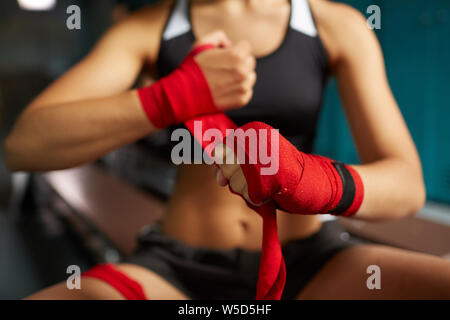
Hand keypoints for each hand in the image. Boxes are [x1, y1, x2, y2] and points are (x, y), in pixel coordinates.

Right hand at [194, 31, 256, 110]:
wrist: (184, 94)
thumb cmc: (192, 68)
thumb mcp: (201, 43)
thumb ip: (219, 36)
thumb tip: (230, 44)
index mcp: (236, 55)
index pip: (246, 47)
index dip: (234, 49)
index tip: (225, 56)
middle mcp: (243, 71)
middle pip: (250, 62)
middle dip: (239, 63)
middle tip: (224, 69)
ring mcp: (243, 87)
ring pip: (250, 77)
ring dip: (241, 77)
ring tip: (225, 80)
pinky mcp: (242, 100)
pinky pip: (247, 91)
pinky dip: (239, 90)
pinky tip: (226, 90)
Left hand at [213, 121, 363, 215]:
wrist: (316, 181)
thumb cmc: (282, 171)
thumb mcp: (256, 158)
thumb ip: (232, 160)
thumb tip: (215, 170)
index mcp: (255, 130)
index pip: (221, 148)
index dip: (223, 163)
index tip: (236, 168)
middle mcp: (257, 139)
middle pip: (224, 166)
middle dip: (235, 178)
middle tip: (256, 177)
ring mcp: (263, 157)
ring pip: (234, 182)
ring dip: (246, 190)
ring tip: (266, 183)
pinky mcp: (268, 177)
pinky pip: (248, 195)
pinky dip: (257, 199)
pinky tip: (270, 191)